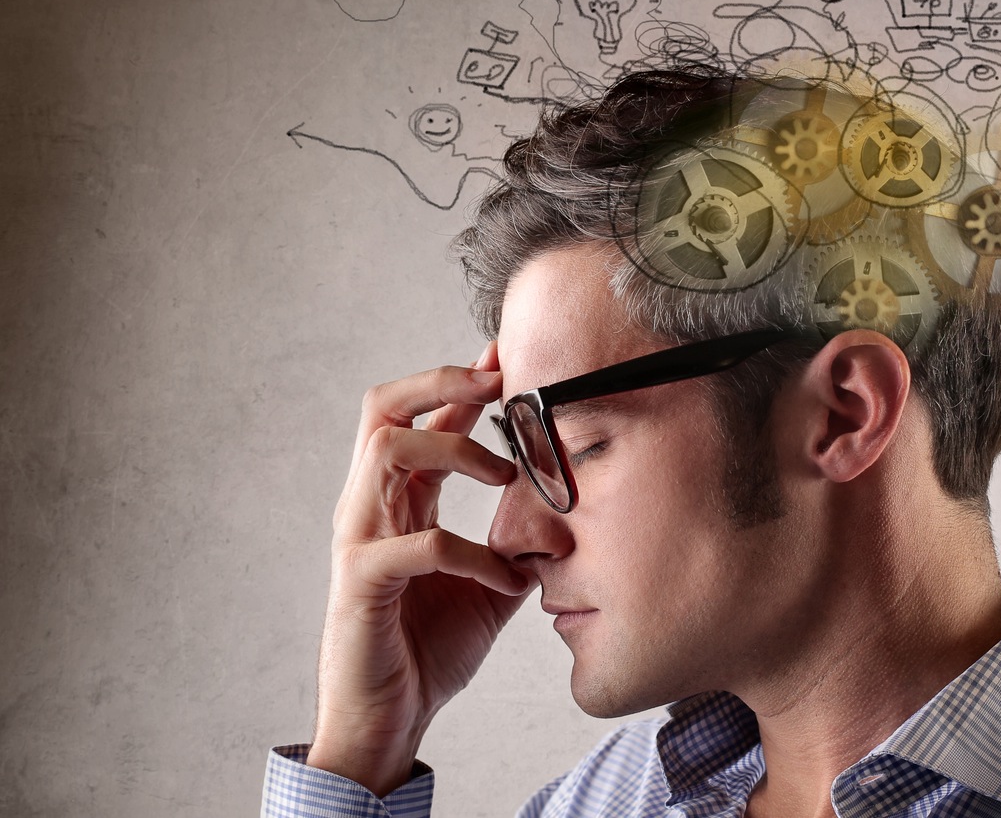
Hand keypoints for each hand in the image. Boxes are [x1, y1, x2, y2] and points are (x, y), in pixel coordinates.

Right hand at [307, 342, 531, 797]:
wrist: (388, 719)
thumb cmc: (428, 648)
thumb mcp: (490, 580)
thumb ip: (516, 537)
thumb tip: (567, 509)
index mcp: (398, 501)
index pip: (419, 418)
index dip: (460, 380)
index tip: (507, 355)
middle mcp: (369, 508)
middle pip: (381, 408)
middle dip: (441, 380)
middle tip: (498, 383)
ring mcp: (359, 541)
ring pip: (386, 451)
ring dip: (454, 448)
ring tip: (505, 475)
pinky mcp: (362, 584)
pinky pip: (417, 544)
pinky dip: (473, 552)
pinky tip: (509, 578)